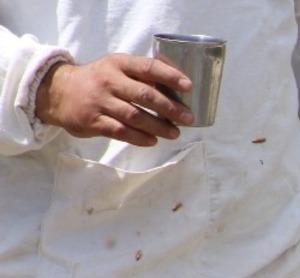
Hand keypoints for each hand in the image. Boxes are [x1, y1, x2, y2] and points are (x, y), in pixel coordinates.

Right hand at [34, 54, 194, 145]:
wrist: (58, 91)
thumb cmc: (99, 80)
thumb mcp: (116, 68)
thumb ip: (141, 76)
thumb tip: (178, 91)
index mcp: (118, 63)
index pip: (148, 67)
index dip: (170, 76)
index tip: (189, 86)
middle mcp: (109, 80)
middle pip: (144, 95)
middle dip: (170, 108)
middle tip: (188, 118)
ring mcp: (99, 101)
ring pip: (135, 116)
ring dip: (159, 126)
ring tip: (174, 133)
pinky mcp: (92, 120)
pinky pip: (121, 131)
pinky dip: (139, 138)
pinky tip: (152, 140)